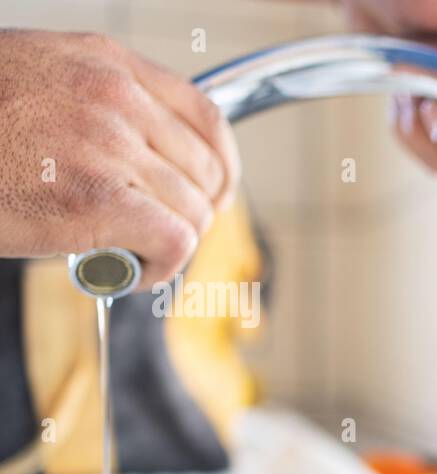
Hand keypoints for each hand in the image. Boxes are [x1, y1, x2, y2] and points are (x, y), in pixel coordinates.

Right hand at [0, 30, 239, 286]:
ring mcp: (108, 145)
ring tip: (129, 255)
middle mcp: (116, 97)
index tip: (213, 195)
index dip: (222, 167)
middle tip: (157, 237)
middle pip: (205, 172)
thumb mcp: (39, 82)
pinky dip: (161, 267)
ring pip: (193, 211)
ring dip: (169, 245)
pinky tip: (130, 273)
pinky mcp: (97, 199)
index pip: (207, 117)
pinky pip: (174, 241)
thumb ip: (96, 104)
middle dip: (192, 214)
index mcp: (106, 63)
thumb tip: (146, 153)